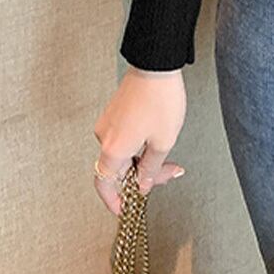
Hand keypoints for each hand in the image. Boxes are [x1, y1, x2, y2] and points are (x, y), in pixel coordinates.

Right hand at [93, 66, 187, 214]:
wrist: (156, 65)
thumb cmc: (160, 100)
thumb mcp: (163, 141)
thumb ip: (151, 169)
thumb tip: (141, 186)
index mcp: (113, 149)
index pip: (104, 184)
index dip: (114, 200)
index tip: (126, 208)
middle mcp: (104, 137)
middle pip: (118, 169)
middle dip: (143, 176)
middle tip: (169, 172)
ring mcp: (108, 123)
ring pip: (122, 153)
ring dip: (143, 159)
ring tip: (167, 152)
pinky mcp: (114, 112)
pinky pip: (123, 138)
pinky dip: (138, 145)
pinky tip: (156, 138)